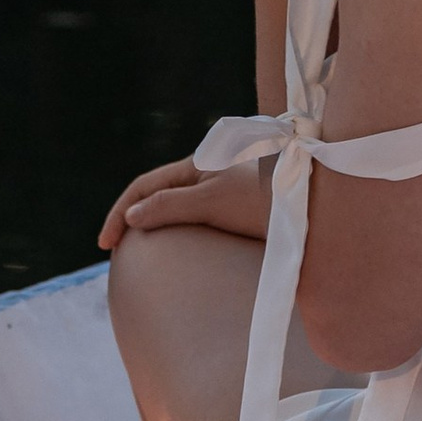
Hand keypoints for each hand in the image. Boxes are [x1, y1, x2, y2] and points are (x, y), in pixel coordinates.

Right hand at [97, 156, 276, 253]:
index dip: (120, 214)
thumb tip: (134, 216)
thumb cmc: (265, 197)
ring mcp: (224, 189)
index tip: (104, 245)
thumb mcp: (212, 201)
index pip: (144, 187)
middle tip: (116, 251)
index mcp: (196, 164)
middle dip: (134, 219)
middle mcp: (208, 172)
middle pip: (158, 195)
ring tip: (143, 256)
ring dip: (158, 227)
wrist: (316, 200)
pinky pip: (201, 219)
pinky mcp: (241, 208)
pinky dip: (183, 234)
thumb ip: (170, 205)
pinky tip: (184, 254)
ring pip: (179, 208)